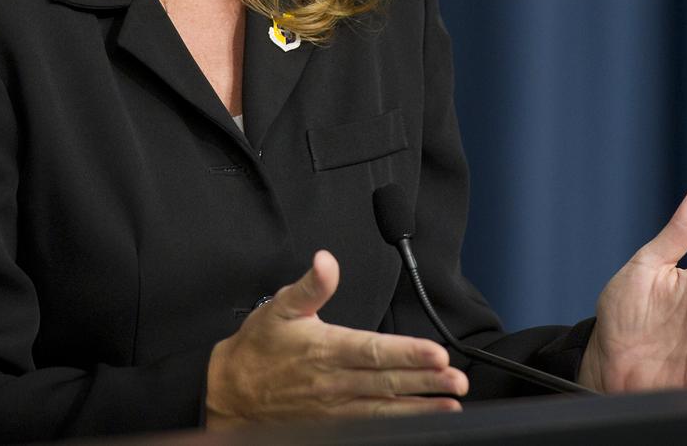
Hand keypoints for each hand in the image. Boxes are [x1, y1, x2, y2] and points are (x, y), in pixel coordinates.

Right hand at [205, 250, 467, 425]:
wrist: (229, 394)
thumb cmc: (258, 349)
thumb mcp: (280, 307)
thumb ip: (310, 285)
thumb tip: (326, 260)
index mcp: (325, 348)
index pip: (373, 350)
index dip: (407, 352)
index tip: (436, 353)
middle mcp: (334, 382)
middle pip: (388, 381)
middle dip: (427, 381)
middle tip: (458, 380)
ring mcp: (335, 408)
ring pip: (385, 408)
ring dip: (420, 406)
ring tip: (450, 405)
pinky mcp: (333, 425)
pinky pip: (371, 425)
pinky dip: (398, 424)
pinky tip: (420, 421)